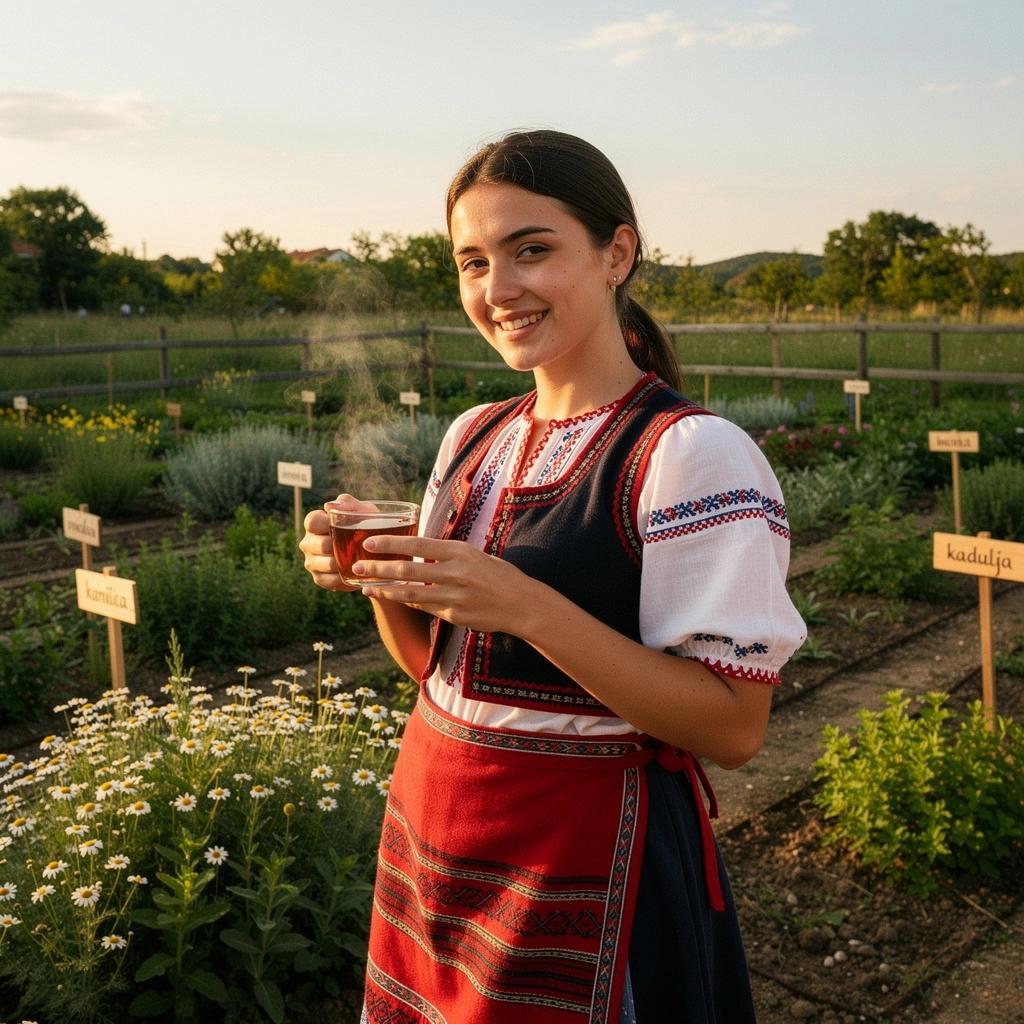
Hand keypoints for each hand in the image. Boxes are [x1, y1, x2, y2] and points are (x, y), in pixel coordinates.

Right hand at [299, 493, 379, 591]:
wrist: (380, 551)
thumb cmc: (368, 525)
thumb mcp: (364, 511)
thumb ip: (349, 504)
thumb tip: (328, 506)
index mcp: (316, 523)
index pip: (312, 521)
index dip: (325, 524)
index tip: (342, 525)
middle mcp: (309, 542)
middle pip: (318, 545)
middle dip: (337, 545)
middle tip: (355, 545)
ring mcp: (312, 562)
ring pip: (323, 564)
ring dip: (341, 563)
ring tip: (358, 561)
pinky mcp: (320, 578)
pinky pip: (329, 581)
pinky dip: (343, 579)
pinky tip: (355, 575)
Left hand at [355, 534, 540, 635]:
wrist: (522, 604)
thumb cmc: (497, 575)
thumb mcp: (474, 554)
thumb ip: (446, 553)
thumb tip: (416, 549)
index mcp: (459, 552)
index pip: (417, 543)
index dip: (390, 544)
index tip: (369, 542)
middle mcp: (455, 573)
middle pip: (408, 569)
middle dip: (378, 568)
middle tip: (356, 566)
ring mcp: (454, 597)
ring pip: (410, 593)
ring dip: (384, 590)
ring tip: (365, 588)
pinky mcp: (454, 616)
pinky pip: (424, 608)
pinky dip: (406, 602)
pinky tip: (391, 598)